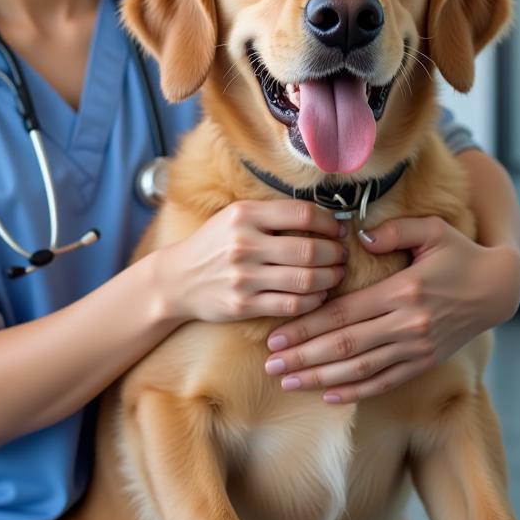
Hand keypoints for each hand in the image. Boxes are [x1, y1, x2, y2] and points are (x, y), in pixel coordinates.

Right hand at [153, 201, 348, 323]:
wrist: (177, 279)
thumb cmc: (214, 245)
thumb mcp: (235, 217)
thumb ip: (272, 215)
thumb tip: (324, 218)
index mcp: (244, 214)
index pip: (302, 214)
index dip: (329, 223)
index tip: (338, 230)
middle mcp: (244, 244)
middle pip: (309, 249)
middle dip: (335, 254)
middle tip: (342, 255)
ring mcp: (243, 277)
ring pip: (305, 280)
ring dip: (330, 278)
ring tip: (336, 274)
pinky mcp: (243, 305)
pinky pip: (292, 305)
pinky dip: (313, 300)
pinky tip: (319, 294)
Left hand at [261, 216, 519, 403]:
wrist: (498, 288)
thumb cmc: (458, 253)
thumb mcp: (432, 230)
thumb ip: (394, 230)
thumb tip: (359, 235)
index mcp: (403, 292)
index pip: (345, 314)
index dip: (308, 326)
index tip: (276, 334)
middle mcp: (408, 326)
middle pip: (346, 347)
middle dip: (304, 357)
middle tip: (271, 364)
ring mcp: (417, 348)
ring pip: (361, 369)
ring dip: (322, 378)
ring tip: (288, 382)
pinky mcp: (425, 362)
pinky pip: (386, 382)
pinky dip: (356, 392)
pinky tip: (328, 396)